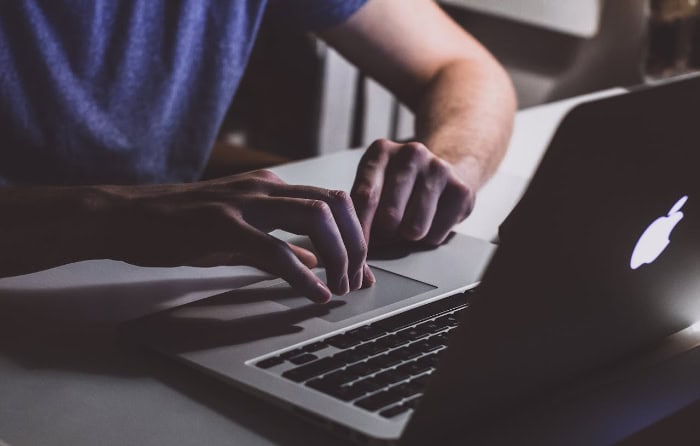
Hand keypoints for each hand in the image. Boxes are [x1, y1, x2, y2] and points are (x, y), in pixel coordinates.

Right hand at [109, 170, 371, 302]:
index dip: (356, 235)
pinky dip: (303, 275)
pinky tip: (314, 294)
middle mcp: (264, 187)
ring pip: (315, 217)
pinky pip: (275, 249)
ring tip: (339, 286)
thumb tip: (316, 260)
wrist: (126, 217)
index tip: (362, 268)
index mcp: (271, 187)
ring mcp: (243, 203)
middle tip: (356, 279)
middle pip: (335, 203)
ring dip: (337, 255)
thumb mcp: (240, 232)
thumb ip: (280, 243)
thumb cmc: (181, 225)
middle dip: (356, 244)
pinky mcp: (222, 226)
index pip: (332, 201)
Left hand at [351, 139, 474, 246]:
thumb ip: (360, 210)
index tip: (357, 247)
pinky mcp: (460, 190)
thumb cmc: (398, 187)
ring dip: (407, 237)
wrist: (443, 173)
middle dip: (385, 234)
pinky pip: (436, 235)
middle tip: (388, 230)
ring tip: (407, 225)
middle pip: (389, 216)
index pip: (365, 197)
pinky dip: (428, 238)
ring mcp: (438, 169)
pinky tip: (429, 221)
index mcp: (381, 151)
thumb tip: (355, 244)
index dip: (360, 228)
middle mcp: (411, 154)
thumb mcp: (373, 187)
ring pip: (414, 229)